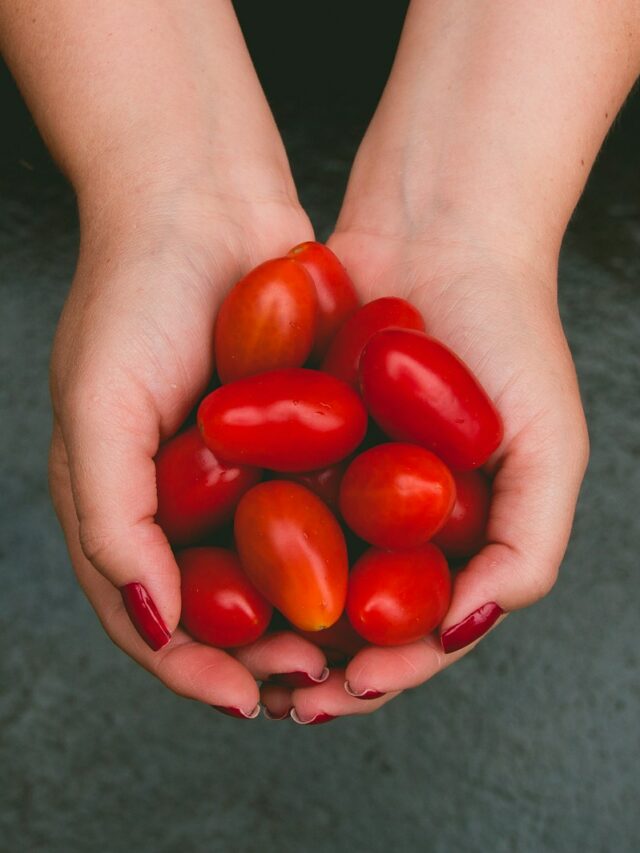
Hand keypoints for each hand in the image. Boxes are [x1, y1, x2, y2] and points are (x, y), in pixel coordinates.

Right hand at [48, 189, 335, 713]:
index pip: (150, 616)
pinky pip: (314, 506)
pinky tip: (374, 576)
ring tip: (348, 652)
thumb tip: (151, 619)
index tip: (245, 697)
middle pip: (219, 606)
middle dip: (260, 656)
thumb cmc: (133, 294)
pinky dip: (338, 549)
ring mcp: (235, 465)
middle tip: (313, 682)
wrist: (202, 199)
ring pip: (274, 569)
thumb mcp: (97, 404)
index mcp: (119, 500)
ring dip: (306, 617)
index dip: (192, 667)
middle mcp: (178, 493)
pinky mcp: (288, 432)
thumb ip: (109, 516)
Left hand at [279, 227, 587, 722]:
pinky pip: (262, 495)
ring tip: (237, 649)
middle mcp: (393, 513)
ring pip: (295, 566)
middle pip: (349, 610)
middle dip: (315, 660)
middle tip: (280, 690)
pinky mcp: (291, 434)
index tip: (350, 687)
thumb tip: (466, 628)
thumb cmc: (512, 333)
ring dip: (267, 615)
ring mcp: (341, 474)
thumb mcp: (548, 445)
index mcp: (456, 532)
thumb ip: (530, 545)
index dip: (388, 670)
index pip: (419, 628)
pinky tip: (208, 564)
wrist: (440, 228)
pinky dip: (238, 534)